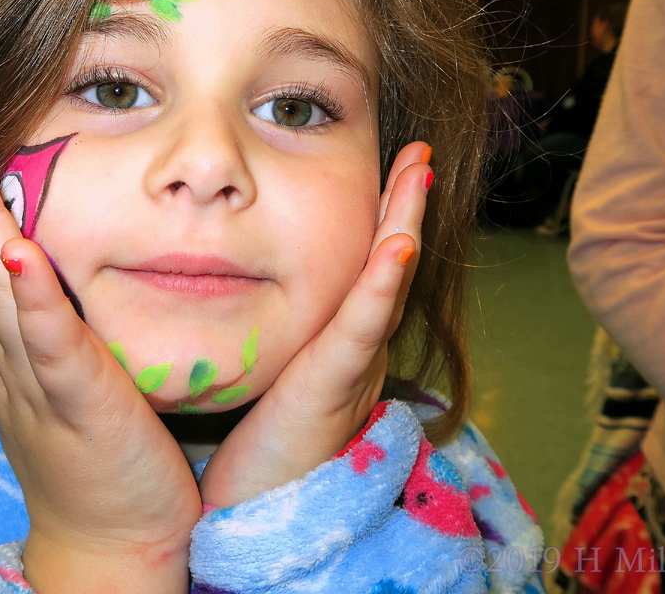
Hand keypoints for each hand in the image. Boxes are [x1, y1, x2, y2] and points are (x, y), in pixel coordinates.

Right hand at [0, 99, 200, 593]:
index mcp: (5, 346)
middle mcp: (8, 354)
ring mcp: (37, 377)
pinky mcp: (79, 400)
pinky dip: (35, 298)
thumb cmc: (90, 456)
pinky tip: (20, 252)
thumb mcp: (47, 382)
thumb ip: (24, 330)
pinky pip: (53, 344)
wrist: (111, 542)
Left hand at [198, 142, 432, 506]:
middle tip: (419, 150)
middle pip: (388, 262)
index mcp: (339, 339)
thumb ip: (274, 328)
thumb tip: (245, 279)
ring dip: (406, 224)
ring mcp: (352, 365)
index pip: (366, 264)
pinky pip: (362, 328)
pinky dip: (382, 284)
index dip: (384, 213)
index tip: (391, 160)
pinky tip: (397, 244)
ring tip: (420, 171)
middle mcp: (356, 346)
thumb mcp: (272, 370)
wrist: (258, 513)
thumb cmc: (258, 445)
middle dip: (407, 203)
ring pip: (386, 283)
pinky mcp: (334, 386)